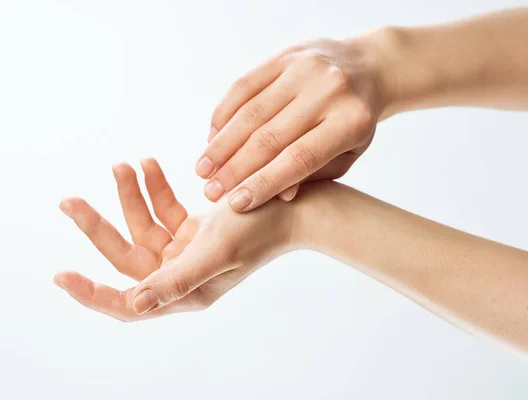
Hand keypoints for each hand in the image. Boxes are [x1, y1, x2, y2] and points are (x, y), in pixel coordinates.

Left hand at [55, 158, 294, 320]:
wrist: (299, 204)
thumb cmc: (263, 228)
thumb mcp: (216, 251)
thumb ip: (175, 280)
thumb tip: (133, 306)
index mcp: (187, 291)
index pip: (130, 302)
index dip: (94, 293)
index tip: (62, 275)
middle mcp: (184, 274)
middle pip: (128, 254)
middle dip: (99, 226)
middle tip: (68, 201)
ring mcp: (189, 249)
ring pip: (144, 225)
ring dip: (131, 196)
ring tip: (123, 165)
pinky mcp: (196, 227)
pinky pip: (164, 208)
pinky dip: (155, 188)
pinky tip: (148, 164)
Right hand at [196, 30, 395, 211]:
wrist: (367, 67)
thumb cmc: (354, 122)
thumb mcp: (346, 154)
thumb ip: (313, 174)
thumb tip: (278, 196)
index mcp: (352, 121)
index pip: (300, 159)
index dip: (264, 183)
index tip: (235, 205)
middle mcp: (329, 90)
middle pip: (270, 137)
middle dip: (235, 169)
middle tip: (209, 192)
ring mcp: (305, 68)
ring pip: (251, 112)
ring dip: (222, 144)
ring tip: (202, 170)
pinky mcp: (284, 55)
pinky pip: (244, 86)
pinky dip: (224, 114)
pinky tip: (212, 138)